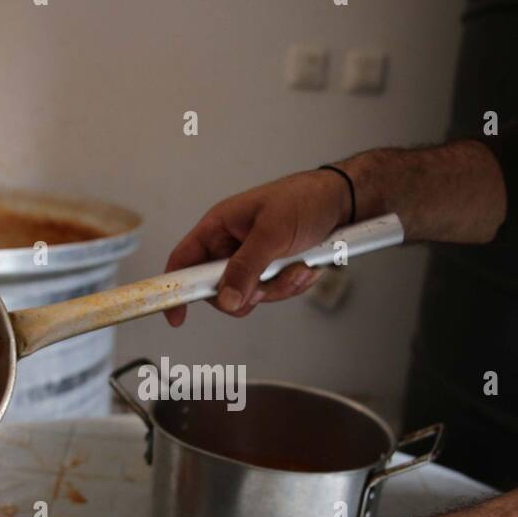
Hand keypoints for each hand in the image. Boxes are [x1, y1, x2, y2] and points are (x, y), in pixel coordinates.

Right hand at [162, 169, 349, 325]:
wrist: (342, 202)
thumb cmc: (304, 199)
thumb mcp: (273, 232)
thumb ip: (246, 266)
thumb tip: (226, 299)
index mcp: (218, 227)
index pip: (183, 261)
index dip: (175, 289)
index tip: (176, 317)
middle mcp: (230, 246)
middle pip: (218, 290)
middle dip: (247, 291)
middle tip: (268, 280)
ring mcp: (251, 261)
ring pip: (249, 296)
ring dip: (278, 288)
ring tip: (298, 265)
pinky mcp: (271, 271)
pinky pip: (272, 294)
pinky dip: (291, 286)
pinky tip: (305, 267)